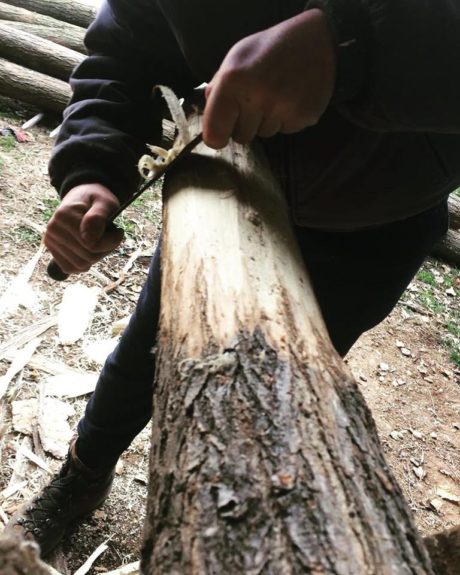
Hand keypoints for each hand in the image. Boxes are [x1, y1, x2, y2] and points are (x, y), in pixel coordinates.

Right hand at [44, 184, 123, 274]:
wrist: (82, 197)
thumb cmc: (97, 200)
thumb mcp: (105, 202)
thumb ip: (98, 217)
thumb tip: (89, 238)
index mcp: (64, 216)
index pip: (92, 244)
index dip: (111, 242)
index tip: (118, 231)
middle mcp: (53, 229)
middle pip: (87, 257)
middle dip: (105, 249)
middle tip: (110, 236)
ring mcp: (50, 240)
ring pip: (80, 265)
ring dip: (96, 257)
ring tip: (100, 240)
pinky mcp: (52, 250)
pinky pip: (70, 268)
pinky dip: (84, 263)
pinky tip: (90, 250)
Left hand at [203, 8, 335, 148]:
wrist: (318, 41)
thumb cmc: (271, 49)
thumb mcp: (237, 57)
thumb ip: (219, 86)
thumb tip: (209, 117)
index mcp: (233, 80)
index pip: (214, 134)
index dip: (217, 135)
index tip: (221, 132)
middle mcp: (256, 97)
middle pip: (241, 137)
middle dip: (245, 124)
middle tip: (257, 99)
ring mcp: (281, 109)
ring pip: (263, 134)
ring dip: (267, 120)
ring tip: (277, 94)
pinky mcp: (302, 117)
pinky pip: (284, 131)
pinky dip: (286, 119)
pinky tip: (291, 98)